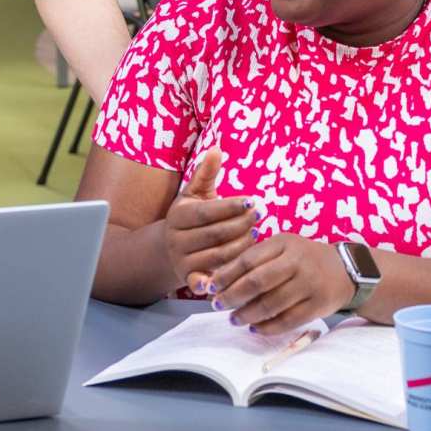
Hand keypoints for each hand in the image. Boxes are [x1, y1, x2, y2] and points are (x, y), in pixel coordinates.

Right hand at [163, 148, 258, 294]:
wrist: (168, 248)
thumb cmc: (190, 216)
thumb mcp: (194, 194)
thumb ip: (206, 173)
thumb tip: (217, 148)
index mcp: (178, 216)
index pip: (208, 212)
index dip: (232, 207)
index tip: (254, 201)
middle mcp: (177, 239)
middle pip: (215, 235)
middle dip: (241, 225)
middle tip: (262, 215)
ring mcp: (182, 261)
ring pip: (218, 257)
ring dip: (241, 247)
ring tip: (257, 234)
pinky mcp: (189, 279)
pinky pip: (207, 282)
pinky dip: (220, 280)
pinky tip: (239, 272)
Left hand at [208, 234, 355, 335]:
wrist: (346, 269)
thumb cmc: (302, 258)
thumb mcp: (281, 247)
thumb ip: (255, 258)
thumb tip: (220, 279)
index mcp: (282, 243)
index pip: (247, 259)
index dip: (226, 275)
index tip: (211, 286)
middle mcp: (296, 262)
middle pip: (257, 281)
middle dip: (232, 295)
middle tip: (217, 304)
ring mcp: (309, 284)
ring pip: (271, 304)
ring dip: (247, 314)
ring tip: (233, 319)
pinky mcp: (318, 306)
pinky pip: (288, 320)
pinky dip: (268, 327)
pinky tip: (255, 328)